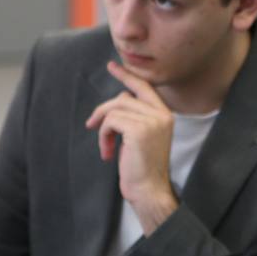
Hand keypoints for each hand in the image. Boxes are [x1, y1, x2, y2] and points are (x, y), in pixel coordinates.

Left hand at [85, 60, 178, 233]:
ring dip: (103, 129)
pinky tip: (108, 153)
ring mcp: (152, 121)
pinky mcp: (139, 130)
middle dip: (103, 111)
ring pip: (114, 110)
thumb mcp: (141, 136)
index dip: (127, 75)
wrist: (149, 190)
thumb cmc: (142, 167)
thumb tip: (118, 101)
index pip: (144, 87)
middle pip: (123, 98)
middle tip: (91, 125)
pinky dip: (103, 136)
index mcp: (165, 115)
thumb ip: (136, 116)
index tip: (113, 65)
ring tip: (106, 147)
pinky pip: (111, 121)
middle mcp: (161, 115)